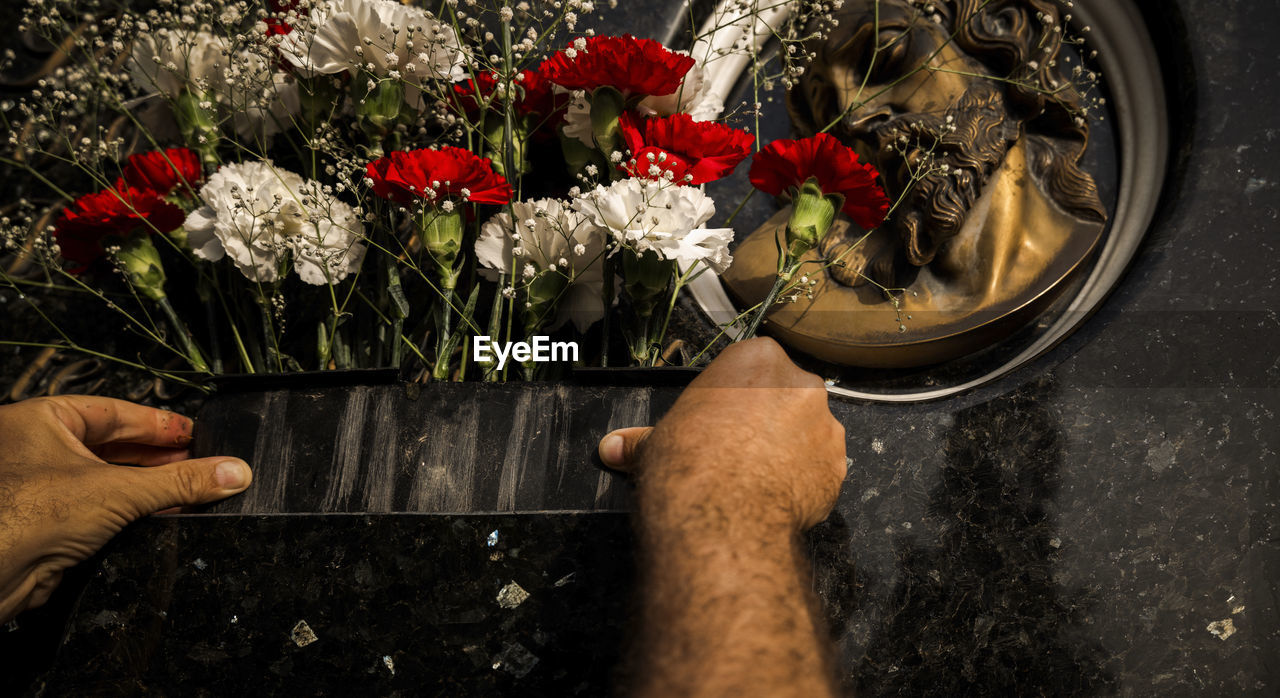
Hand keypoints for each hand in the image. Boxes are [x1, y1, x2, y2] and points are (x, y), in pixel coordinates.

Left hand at [0, 395, 251, 620]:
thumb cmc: (19, 517)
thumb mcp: (119, 490)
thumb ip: (181, 481)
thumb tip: (230, 471)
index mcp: (40, 421)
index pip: (114, 412)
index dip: (158, 423)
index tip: (193, 433)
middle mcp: (36, 449)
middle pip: (113, 446)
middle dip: (158, 457)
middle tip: (198, 462)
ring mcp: (41, 487)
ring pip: (107, 479)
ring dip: (148, 486)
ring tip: (188, 489)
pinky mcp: (48, 523)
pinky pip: (100, 508)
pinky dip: (131, 511)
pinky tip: (161, 515)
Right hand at [598, 337, 846, 532]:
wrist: (722, 516)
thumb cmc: (688, 464)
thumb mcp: (656, 442)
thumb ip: (641, 440)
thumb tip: (611, 447)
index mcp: (756, 359)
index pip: (751, 366)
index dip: (735, 396)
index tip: (722, 419)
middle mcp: (800, 384)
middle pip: (785, 396)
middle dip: (766, 420)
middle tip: (738, 451)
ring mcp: (825, 426)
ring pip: (807, 433)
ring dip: (789, 451)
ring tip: (756, 480)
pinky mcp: (838, 468)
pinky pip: (820, 471)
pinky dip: (803, 483)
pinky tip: (775, 498)